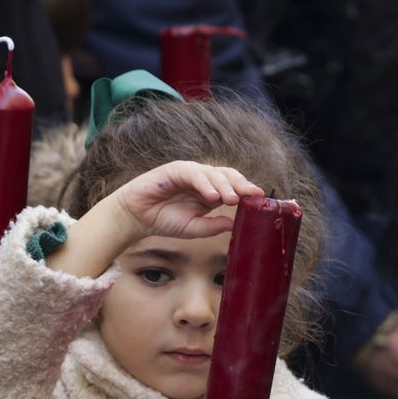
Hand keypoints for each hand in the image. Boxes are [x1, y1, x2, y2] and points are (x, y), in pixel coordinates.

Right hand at [112, 161, 263, 240]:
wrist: (136, 217)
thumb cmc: (164, 220)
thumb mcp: (193, 229)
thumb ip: (212, 226)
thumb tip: (235, 226)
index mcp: (210, 193)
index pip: (233, 187)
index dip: (247, 191)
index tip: (261, 199)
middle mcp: (203, 180)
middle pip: (228, 176)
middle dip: (242, 185)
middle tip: (253, 196)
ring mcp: (190, 173)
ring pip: (214, 173)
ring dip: (225, 186)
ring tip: (231, 200)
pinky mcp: (176, 169)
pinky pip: (194, 173)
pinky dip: (205, 183)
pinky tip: (212, 195)